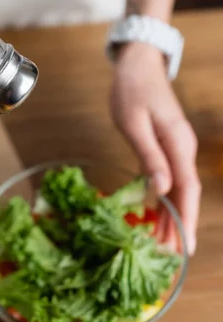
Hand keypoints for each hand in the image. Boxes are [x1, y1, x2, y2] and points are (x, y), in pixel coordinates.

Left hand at [110, 42, 200, 254]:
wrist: (139, 65)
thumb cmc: (132, 90)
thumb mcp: (134, 123)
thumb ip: (149, 156)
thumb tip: (163, 189)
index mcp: (178, 145)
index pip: (187, 190)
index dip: (186, 220)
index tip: (184, 248)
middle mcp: (182, 149)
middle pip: (186, 195)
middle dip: (179, 226)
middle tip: (169, 256)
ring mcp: (177, 149)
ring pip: (178, 190)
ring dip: (172, 216)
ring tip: (163, 243)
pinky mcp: (167, 147)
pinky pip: (169, 180)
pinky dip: (164, 200)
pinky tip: (156, 215)